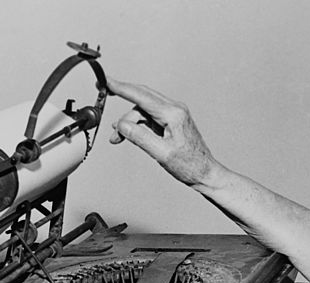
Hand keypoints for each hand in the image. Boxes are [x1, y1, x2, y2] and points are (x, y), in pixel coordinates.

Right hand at [106, 80, 220, 187]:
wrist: (205, 173)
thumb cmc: (190, 165)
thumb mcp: (161, 153)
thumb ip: (140, 137)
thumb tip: (122, 125)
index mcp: (173, 114)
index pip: (141, 96)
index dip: (121, 88)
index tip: (106, 81)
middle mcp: (174, 109)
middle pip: (141, 98)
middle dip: (122, 99)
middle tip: (104, 93)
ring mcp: (174, 114)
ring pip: (143, 110)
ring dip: (129, 122)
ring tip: (117, 138)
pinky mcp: (172, 121)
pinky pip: (149, 117)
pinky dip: (138, 125)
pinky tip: (128, 135)